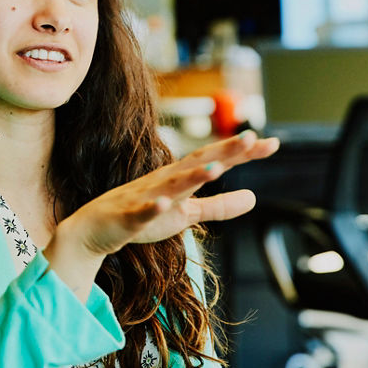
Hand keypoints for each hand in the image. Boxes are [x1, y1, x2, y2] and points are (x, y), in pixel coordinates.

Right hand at [42, 131, 278, 295]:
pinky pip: (142, 212)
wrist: (94, 229)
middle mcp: (166, 182)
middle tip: (250, 137)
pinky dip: (153, 208)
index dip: (243, 152)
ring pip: (173, 185)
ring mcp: (146, 197)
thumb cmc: (142, 216)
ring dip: (193, 176)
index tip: (273, 143)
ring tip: (217, 169)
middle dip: (223, 151)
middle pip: (198, 163)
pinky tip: (164, 204)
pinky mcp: (129, 217)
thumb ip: (220, 207)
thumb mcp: (187, 213)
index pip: (216, 160)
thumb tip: (254, 198)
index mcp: (181, 179)